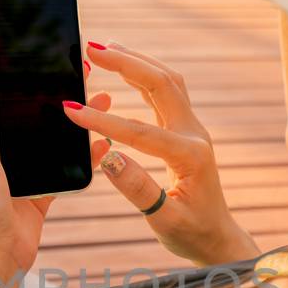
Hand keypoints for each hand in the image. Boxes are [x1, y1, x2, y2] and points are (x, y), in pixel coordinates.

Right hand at [64, 42, 258, 265]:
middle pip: (162, 84)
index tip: (70, 110)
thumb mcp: (164, 221)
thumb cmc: (191, 234)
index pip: (140, 131)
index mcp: (190, 156)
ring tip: (104, 49)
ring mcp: (192, 129)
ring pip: (167, 81)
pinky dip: (143, 75)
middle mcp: (195, 134)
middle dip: (126, 63)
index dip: (103, 120)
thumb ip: (139, 190)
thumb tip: (111, 159)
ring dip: (136, 61)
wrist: (216, 238)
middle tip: (91, 49)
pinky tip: (124, 68)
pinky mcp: (185, 130)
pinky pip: (166, 92)